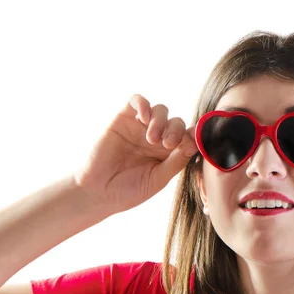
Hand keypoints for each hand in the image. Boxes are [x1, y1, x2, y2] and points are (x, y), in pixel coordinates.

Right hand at [73, 94, 198, 213]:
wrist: (98, 192)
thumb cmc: (128, 191)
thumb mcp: (158, 179)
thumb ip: (177, 161)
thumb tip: (195, 143)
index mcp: (168, 154)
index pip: (187, 137)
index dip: (192, 136)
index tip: (190, 144)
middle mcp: (157, 138)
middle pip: (176, 122)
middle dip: (175, 130)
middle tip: (167, 144)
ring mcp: (140, 128)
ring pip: (160, 110)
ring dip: (160, 121)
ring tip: (151, 138)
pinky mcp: (123, 119)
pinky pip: (136, 101)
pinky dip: (143, 104)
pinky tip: (143, 117)